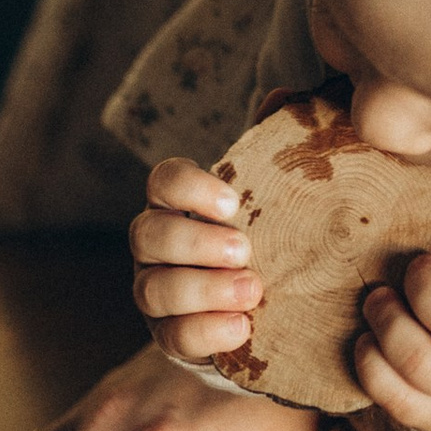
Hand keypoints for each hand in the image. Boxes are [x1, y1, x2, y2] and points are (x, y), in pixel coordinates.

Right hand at [130, 156, 261, 364]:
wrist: (260, 303)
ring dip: (203, 290)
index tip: (233, 203)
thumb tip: (282, 95)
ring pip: (154, 289)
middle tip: (244, 250)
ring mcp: (155, 290)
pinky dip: (206, 332)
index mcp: (176, 203)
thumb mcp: (269, 195)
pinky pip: (174, 335)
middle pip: (149, 234)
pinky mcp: (168, 333)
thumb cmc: (261, 235)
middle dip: (196, 243)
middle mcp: (155, 244)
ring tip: (252, 292)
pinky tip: (241, 329)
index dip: (190, 189)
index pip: (164, 182)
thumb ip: (271, 149)